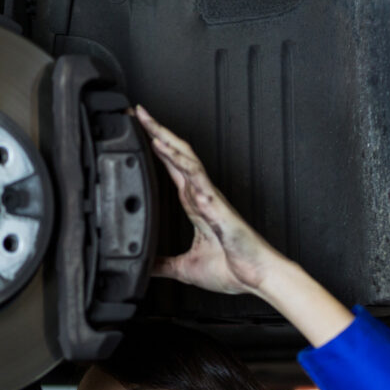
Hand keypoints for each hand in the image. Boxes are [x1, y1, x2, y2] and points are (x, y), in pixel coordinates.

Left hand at [134, 105, 353, 344]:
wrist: (254, 277)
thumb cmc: (232, 269)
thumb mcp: (185, 267)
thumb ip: (163, 264)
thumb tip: (143, 266)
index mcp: (194, 204)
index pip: (170, 167)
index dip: (155, 147)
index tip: (137, 132)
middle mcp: (200, 194)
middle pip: (175, 153)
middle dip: (155, 131)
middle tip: (135, 112)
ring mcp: (208, 195)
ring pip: (184, 156)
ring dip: (164, 136)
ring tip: (145, 119)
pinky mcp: (215, 203)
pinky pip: (194, 174)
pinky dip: (177, 158)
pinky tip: (162, 146)